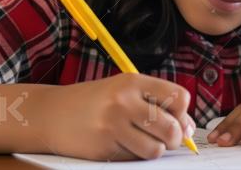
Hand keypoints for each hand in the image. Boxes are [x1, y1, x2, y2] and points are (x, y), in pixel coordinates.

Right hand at [39, 73, 195, 160]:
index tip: (175, 119)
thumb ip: (156, 103)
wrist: (51, 113)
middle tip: (165, 138)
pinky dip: (134, 156)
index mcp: (132, 81)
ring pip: (156, 150)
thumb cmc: (94, 102)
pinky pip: (134, 159)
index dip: (182, 113)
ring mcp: (112, 125)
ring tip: (141, 142)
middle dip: (174, 138)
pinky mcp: (103, 148)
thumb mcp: (124, 91)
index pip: (179, 97)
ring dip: (154, 150)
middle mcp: (124, 101)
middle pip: (172, 128)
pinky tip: (121, 145)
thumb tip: (189, 128)